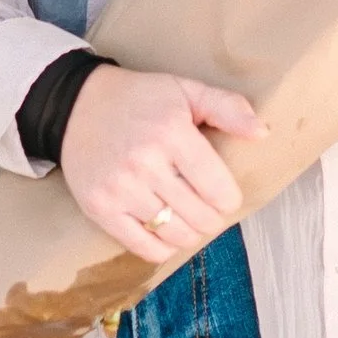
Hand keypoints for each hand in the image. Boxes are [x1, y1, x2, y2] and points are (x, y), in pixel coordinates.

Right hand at [59, 63, 263, 262]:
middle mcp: (144, 162)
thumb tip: (262, 133)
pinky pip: (143, 247)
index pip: (218, 189)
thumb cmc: (139, 99)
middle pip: (200, 217)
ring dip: (190, 233)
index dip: (229, 199)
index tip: (223, 194)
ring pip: (175, 235)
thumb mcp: (185, 90)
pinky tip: (165, 232)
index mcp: (171, 133)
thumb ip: (227, 107)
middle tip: (208, 210)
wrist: (75, 105)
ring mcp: (119, 188)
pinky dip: (163, 247)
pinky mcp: (100, 208)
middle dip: (212, 218)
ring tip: (188, 219)